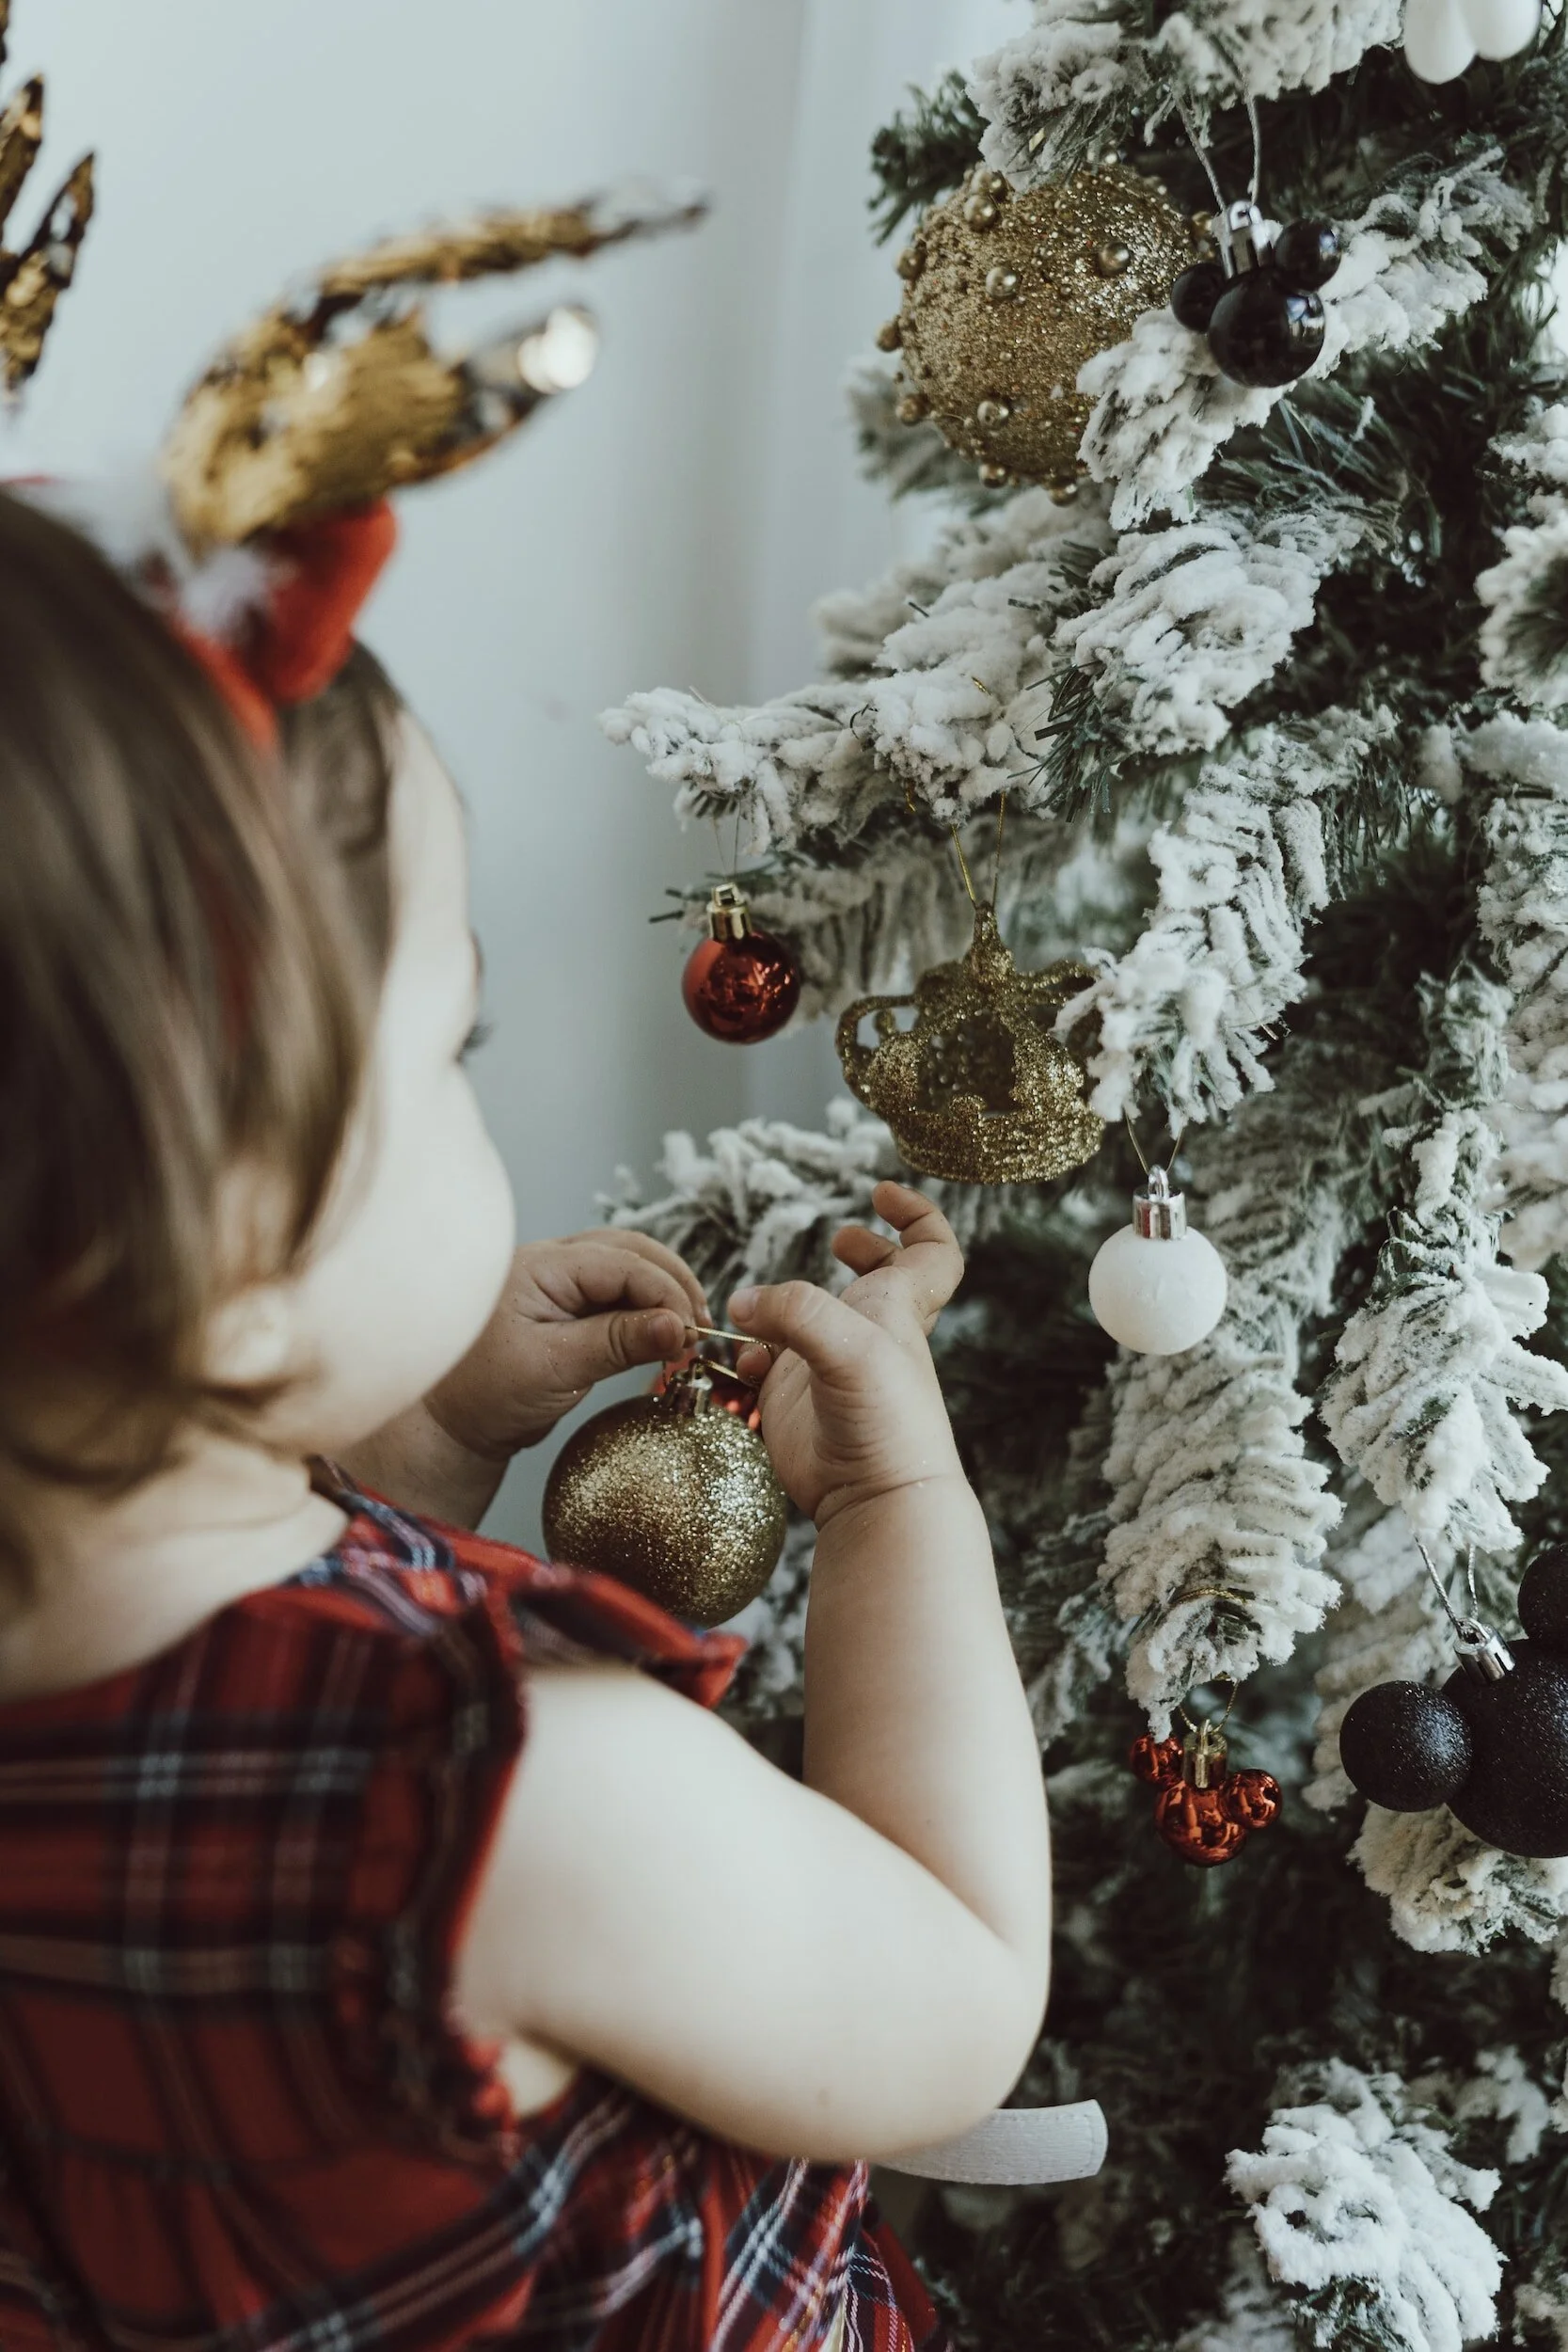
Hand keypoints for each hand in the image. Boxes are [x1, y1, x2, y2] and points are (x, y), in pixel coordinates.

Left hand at [427, 1232, 708, 1459]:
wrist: (448, 1426)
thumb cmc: (483, 1395)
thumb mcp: (554, 1369)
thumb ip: (617, 1343)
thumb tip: (678, 1327)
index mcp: (543, 1266)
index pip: (625, 1262)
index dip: (668, 1294)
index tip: (691, 1335)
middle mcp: (553, 1263)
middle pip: (634, 1251)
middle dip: (674, 1284)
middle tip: (700, 1329)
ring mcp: (561, 1283)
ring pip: (629, 1268)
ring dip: (664, 1293)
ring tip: (688, 1332)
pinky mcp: (569, 1309)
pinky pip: (618, 1294)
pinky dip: (647, 1310)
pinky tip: (663, 1335)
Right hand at [728, 1183, 964, 1526]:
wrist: (874, 1500)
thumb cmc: (885, 1422)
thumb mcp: (850, 1348)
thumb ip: (795, 1312)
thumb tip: (741, 1304)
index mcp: (897, 1308)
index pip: (932, 1250)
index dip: (916, 1214)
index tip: (881, 1194)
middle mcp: (868, 1333)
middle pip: (882, 1279)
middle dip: (862, 1252)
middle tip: (839, 1242)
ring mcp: (830, 1366)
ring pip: (809, 1319)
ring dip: (778, 1307)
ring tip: (757, 1313)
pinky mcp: (796, 1399)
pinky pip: (767, 1362)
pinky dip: (749, 1354)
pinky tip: (746, 1365)